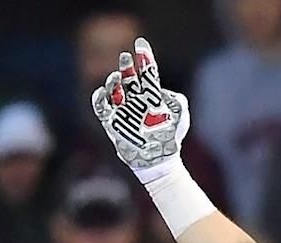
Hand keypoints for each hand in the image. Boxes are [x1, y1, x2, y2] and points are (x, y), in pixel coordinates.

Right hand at [91, 38, 189, 183]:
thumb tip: (161, 91)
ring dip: (113, 81)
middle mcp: (136, 100)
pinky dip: (100, 97)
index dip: (144, 57)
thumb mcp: (180, 115)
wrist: (159, 161)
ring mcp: (123, 110)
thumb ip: (176, 99)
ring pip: (113, 89)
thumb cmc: (170, 138)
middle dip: (126, 66)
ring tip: (117, 77)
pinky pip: (101, 107)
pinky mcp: (112, 123)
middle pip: (128, 78)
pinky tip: (104, 91)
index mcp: (152, 96)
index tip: (140, 43)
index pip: (146, 72)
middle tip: (126, 57)